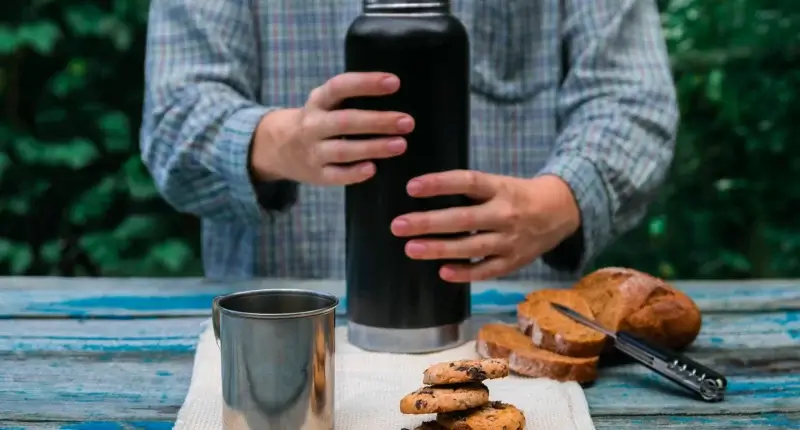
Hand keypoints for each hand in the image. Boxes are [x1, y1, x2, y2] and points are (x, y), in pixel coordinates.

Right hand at [250, 72, 414, 184]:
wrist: (279, 147)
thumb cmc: (318, 121)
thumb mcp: (325, 103)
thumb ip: (351, 99)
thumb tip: (397, 94)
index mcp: (318, 102)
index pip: (340, 87)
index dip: (366, 83)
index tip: (394, 83)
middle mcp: (312, 125)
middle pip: (345, 121)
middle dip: (378, 121)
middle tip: (407, 122)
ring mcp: (312, 151)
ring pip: (343, 150)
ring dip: (373, 147)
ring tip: (400, 144)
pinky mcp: (316, 174)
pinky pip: (336, 175)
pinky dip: (354, 173)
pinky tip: (373, 169)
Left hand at [390, 171, 580, 281]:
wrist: (559, 212)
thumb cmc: (516, 195)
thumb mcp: (497, 183)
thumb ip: (468, 189)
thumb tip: (423, 192)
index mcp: (500, 188)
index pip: (468, 182)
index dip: (440, 184)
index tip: (411, 187)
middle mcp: (505, 214)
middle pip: (464, 219)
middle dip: (429, 223)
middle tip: (398, 225)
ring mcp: (511, 240)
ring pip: (472, 247)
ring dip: (440, 248)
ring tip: (410, 249)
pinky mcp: (514, 261)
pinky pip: (487, 270)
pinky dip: (465, 273)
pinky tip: (443, 272)